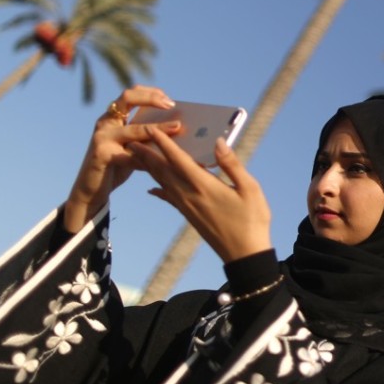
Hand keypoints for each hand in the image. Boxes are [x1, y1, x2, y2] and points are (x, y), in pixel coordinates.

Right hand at [63, 85, 178, 231]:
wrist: (91, 189)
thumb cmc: (116, 166)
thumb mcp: (132, 147)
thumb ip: (146, 136)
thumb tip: (177, 129)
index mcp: (112, 117)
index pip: (130, 94)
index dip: (150, 93)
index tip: (169, 100)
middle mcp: (105, 122)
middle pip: (127, 98)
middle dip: (151, 98)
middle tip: (171, 105)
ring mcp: (101, 137)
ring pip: (133, 129)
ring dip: (157, 129)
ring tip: (176, 128)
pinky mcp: (101, 155)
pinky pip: (129, 155)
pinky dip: (147, 159)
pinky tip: (162, 163)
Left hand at [129, 128, 271, 262]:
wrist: (244, 255)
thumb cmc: (252, 220)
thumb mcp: (250, 189)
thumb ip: (231, 164)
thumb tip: (218, 142)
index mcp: (204, 185)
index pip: (178, 159)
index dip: (163, 143)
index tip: (150, 129)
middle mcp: (190, 195)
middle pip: (163, 170)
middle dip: (147, 154)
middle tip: (131, 139)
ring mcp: (187, 207)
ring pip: (162, 183)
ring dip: (149, 168)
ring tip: (137, 156)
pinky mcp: (189, 216)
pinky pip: (169, 198)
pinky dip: (158, 190)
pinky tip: (152, 188)